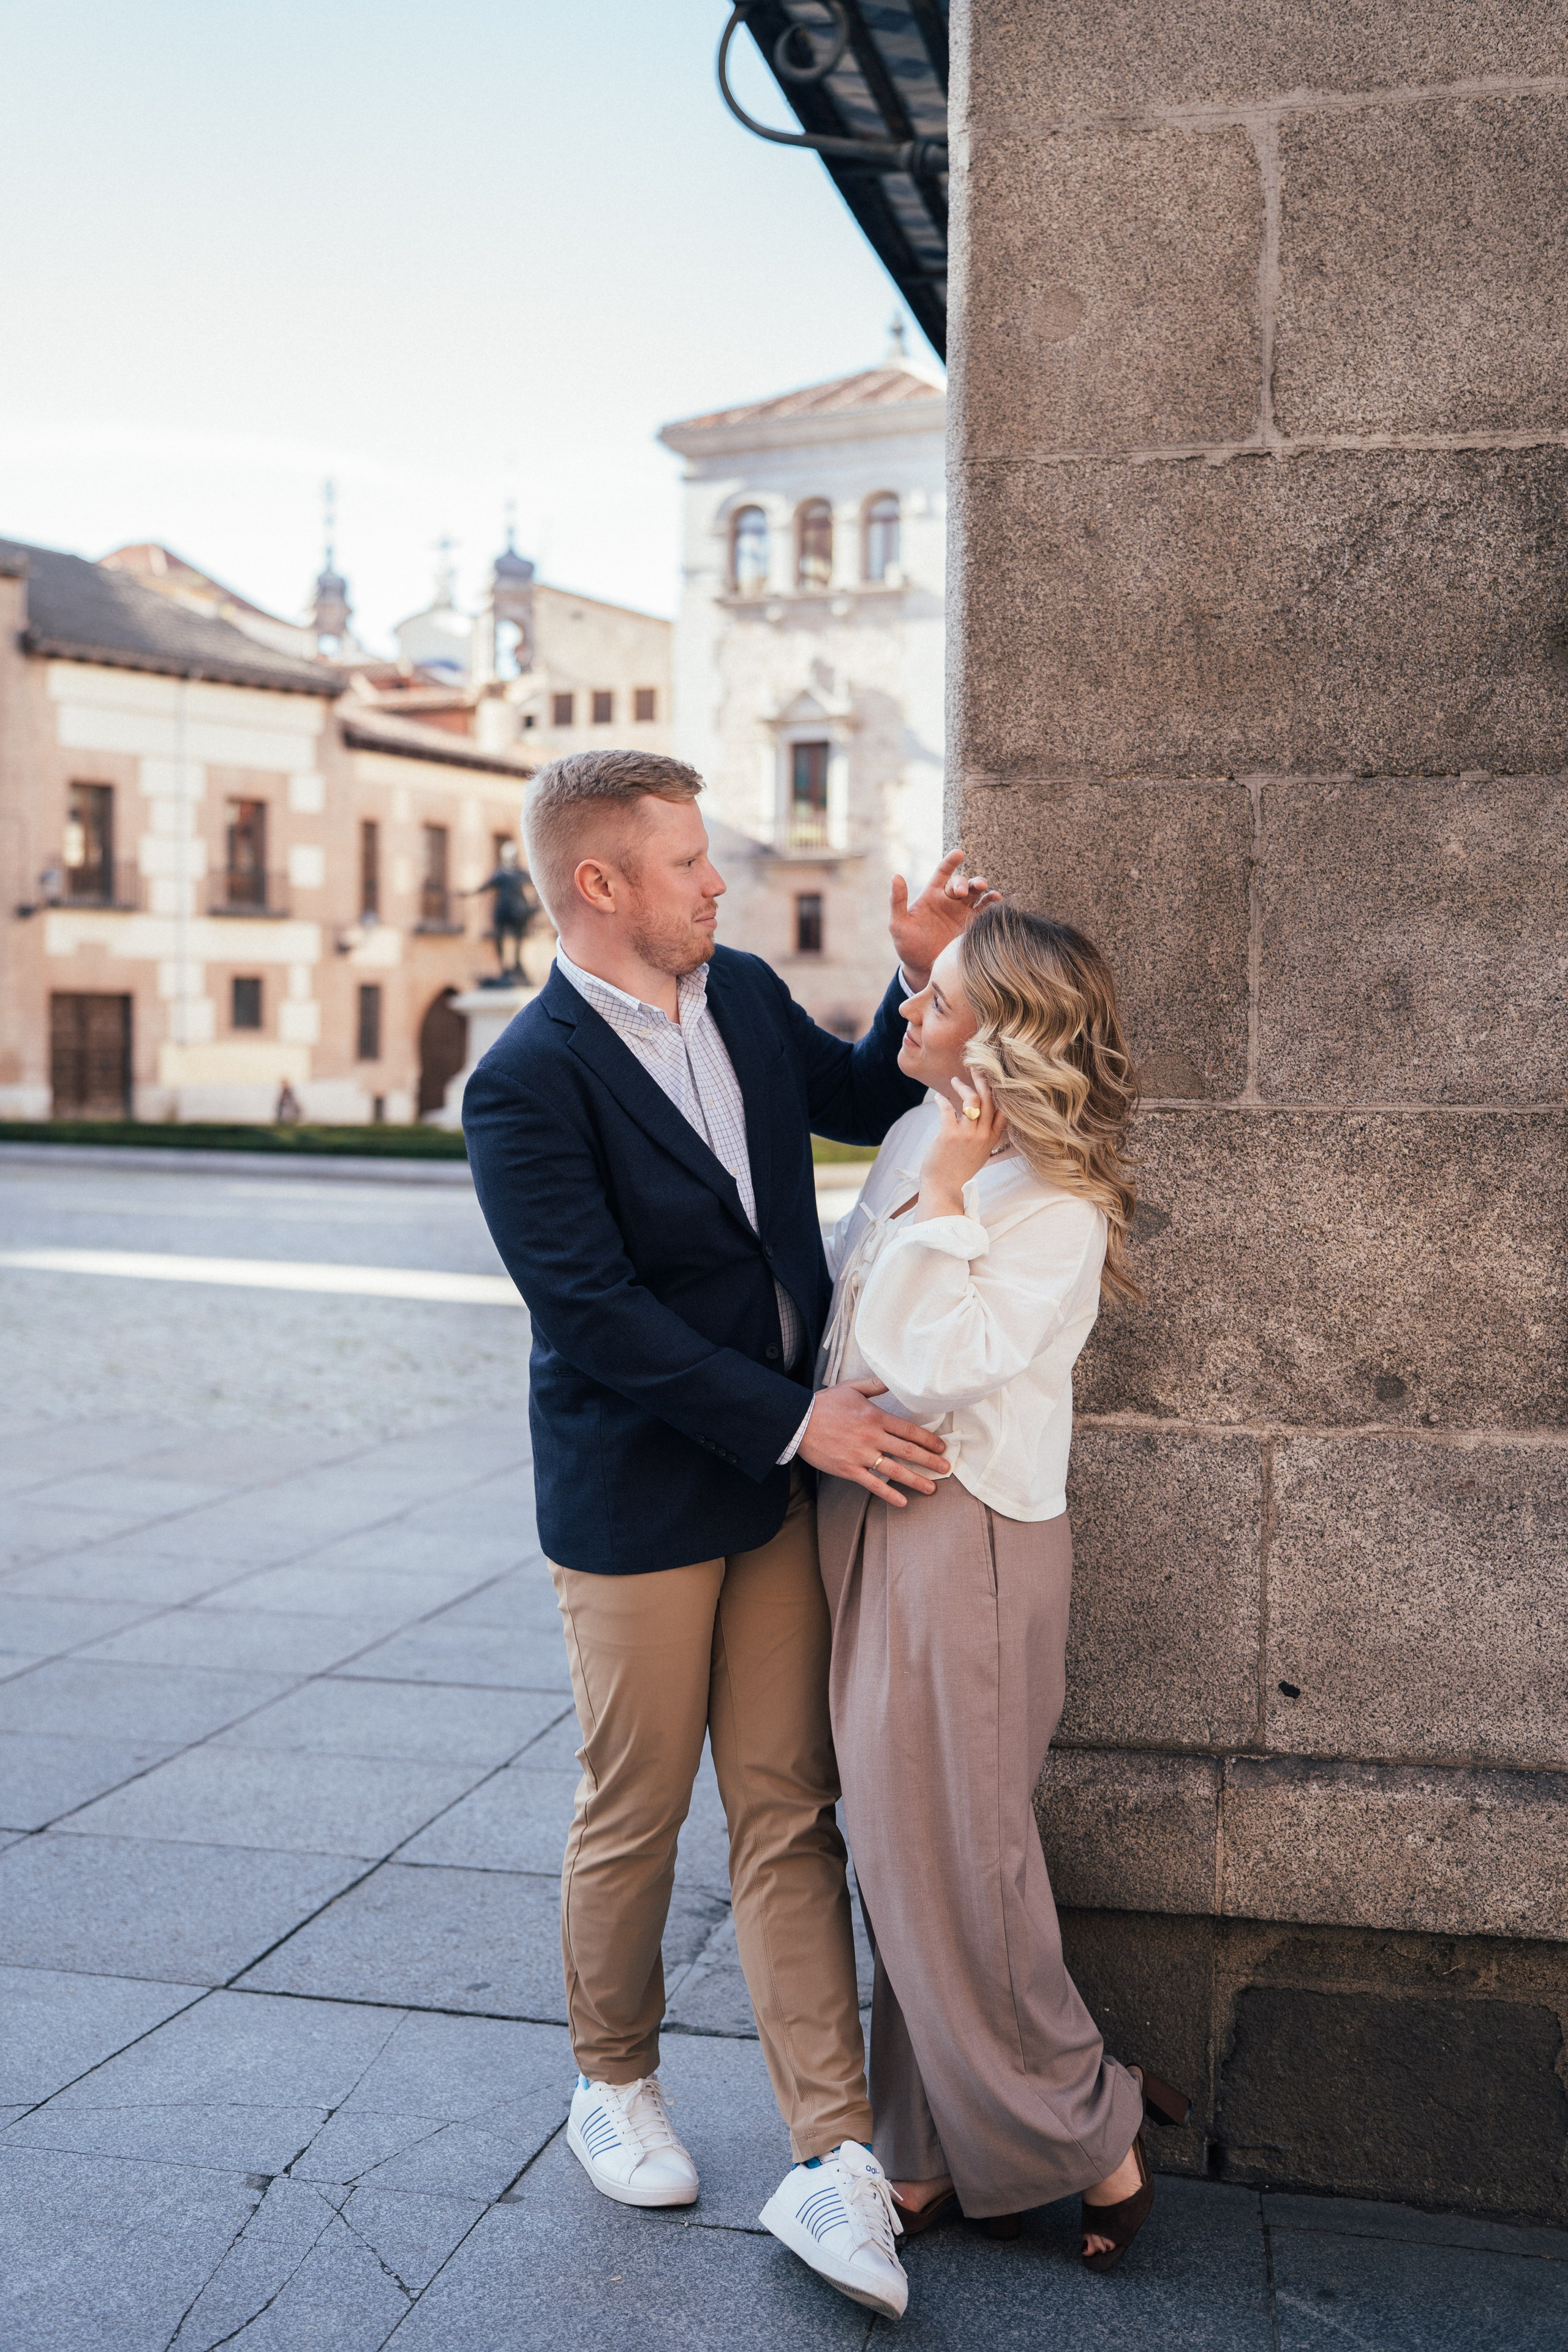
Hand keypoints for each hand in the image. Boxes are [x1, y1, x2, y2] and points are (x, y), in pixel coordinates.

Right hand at [797, 1377, 949, 1506]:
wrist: (797, 1421)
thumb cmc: (824, 1404)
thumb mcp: (851, 1387)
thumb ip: (876, 1384)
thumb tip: (895, 1379)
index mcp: (875, 1416)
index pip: (908, 1430)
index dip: (928, 1439)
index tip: (941, 1446)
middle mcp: (871, 1437)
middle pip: (907, 1451)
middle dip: (929, 1460)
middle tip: (946, 1467)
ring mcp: (861, 1455)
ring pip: (894, 1470)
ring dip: (916, 1480)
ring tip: (931, 1488)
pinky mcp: (849, 1470)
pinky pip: (873, 1484)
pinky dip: (889, 1494)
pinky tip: (903, 1501)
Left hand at [889, 850, 1002, 989]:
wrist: (924, 968)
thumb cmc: (908, 945)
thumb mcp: (898, 924)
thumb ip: (897, 901)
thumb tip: (895, 876)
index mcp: (932, 895)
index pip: (942, 873)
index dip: (950, 862)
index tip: (959, 853)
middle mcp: (949, 900)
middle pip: (962, 883)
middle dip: (964, 883)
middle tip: (961, 892)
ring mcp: (962, 912)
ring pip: (976, 893)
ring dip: (981, 887)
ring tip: (985, 889)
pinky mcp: (972, 925)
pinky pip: (985, 910)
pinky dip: (992, 902)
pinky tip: (996, 900)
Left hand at [917, 1072, 1005, 1220]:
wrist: (943, 1188)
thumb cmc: (957, 1171)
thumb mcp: (979, 1154)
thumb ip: (983, 1136)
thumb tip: (978, 1116)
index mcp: (991, 1140)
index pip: (1004, 1112)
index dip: (1001, 1093)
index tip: (995, 1080)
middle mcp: (982, 1136)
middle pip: (988, 1100)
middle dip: (982, 1081)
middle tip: (976, 1069)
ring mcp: (967, 1135)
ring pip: (971, 1100)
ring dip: (962, 1087)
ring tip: (954, 1081)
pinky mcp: (949, 1134)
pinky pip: (947, 1108)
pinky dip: (941, 1099)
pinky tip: (938, 1098)